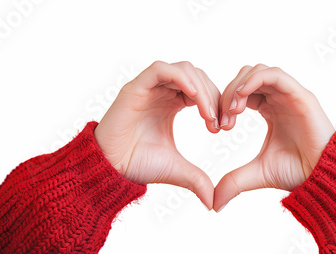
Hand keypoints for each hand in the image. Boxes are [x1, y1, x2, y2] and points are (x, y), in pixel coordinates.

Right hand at [94, 61, 220, 209]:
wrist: (110, 170)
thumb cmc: (137, 165)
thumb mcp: (176, 169)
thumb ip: (197, 179)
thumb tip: (213, 203)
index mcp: (171, 103)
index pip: (202, 90)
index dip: (217, 103)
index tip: (225, 127)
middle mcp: (161, 92)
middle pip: (197, 77)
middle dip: (213, 96)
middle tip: (219, 122)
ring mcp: (148, 88)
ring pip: (183, 70)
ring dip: (201, 89)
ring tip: (208, 114)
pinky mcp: (135, 88)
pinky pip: (160, 69)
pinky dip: (180, 77)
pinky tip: (193, 96)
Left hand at [214, 64, 334, 211]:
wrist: (323, 178)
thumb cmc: (297, 172)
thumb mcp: (257, 174)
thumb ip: (234, 181)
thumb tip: (214, 203)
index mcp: (270, 109)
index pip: (242, 91)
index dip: (226, 102)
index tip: (217, 125)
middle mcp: (280, 98)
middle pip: (247, 77)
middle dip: (229, 94)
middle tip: (223, 120)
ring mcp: (291, 95)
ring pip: (258, 71)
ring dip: (239, 87)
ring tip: (232, 111)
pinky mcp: (301, 96)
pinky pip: (275, 75)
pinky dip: (254, 80)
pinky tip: (241, 100)